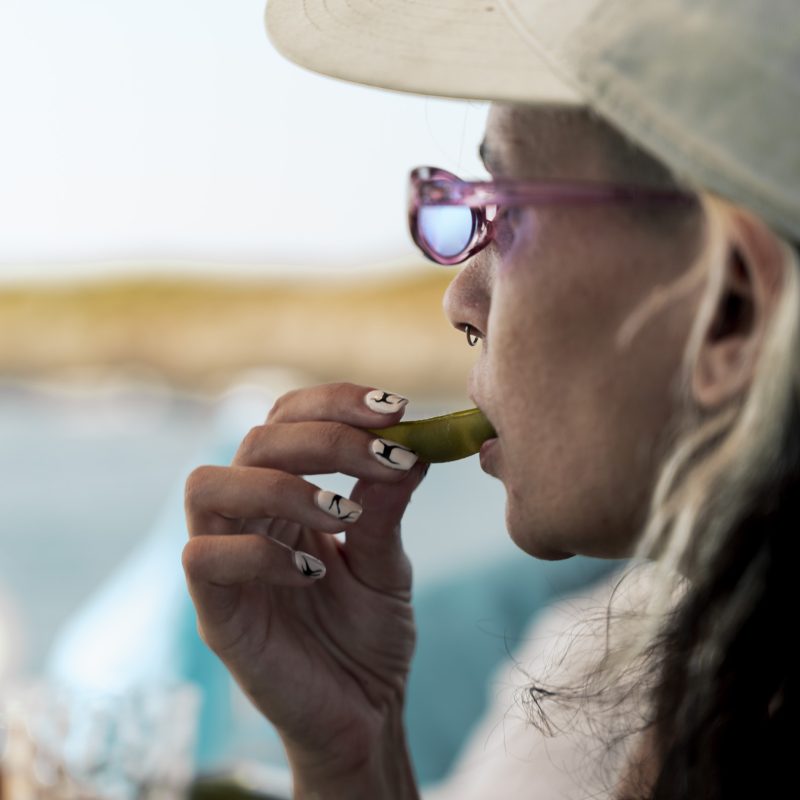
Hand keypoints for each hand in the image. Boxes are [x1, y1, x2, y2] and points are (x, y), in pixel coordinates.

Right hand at [182, 383, 425, 791]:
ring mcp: (224, 563)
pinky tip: (314, 573)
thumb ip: (388, 508)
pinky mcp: (214, 614)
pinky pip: (203, 558)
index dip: (333, 402)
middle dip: (324, 437)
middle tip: (385, 456)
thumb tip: (412, 448)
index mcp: (286, 497)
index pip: (287, 421)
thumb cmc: (370, 634)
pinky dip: (260, 553)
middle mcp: (248, 518)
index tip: (395, 409)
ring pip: (208, 485)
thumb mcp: (388, 563)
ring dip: (284, 487)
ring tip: (345, 514)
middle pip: (254, 441)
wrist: (363, 712)